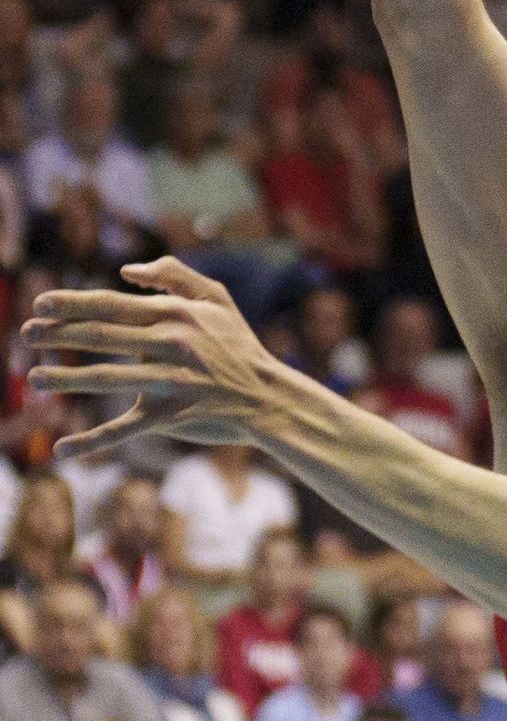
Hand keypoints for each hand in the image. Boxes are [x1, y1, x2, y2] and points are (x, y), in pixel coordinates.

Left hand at [20, 257, 285, 458]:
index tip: (41, 304)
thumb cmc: (238, 344)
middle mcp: (170, 344)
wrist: (267, 395)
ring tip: (34, 377)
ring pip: (106, 379)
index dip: (73, 304)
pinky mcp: (171, 417)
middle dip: (58, 335)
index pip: (113, 305)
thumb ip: (174, 274)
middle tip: (26, 335)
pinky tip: (61, 449)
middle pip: (102, 336)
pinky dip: (92, 442)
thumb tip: (125, 271)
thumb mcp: (216, 298)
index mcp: (176, 314)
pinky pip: (125, 430)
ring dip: (66, 378)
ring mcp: (170, 381)